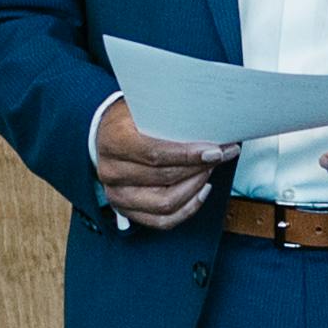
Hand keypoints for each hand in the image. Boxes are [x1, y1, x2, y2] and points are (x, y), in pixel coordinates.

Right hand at [91, 94, 231, 231]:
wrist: (107, 135)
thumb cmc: (131, 119)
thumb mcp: (145, 107)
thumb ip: (171, 114)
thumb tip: (210, 120)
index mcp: (114, 141)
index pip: (155, 154)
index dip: (188, 155)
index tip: (215, 151)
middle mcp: (111, 171)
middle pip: (165, 178)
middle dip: (199, 168)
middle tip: (220, 155)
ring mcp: (117, 195)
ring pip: (166, 203)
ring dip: (195, 187)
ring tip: (210, 170)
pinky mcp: (125, 211)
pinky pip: (162, 221)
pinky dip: (187, 208)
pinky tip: (201, 191)